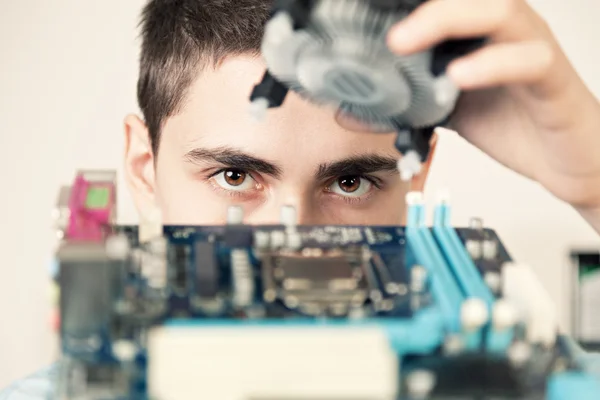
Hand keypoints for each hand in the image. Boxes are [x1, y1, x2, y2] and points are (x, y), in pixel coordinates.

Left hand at [340, 0, 599, 215]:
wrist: (565, 160)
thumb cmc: (512, 124)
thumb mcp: (447, 112)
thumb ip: (405, 105)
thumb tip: (350, 112)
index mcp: (478, 35)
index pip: (444, 8)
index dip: (411, 9)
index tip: (364, 18)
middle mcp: (505, 33)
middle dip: (423, 10)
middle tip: (386, 37)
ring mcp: (531, 50)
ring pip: (501, 12)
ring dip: (449, 21)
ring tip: (405, 44)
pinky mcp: (553, 80)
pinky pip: (528, 61)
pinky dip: (491, 65)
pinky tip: (459, 77)